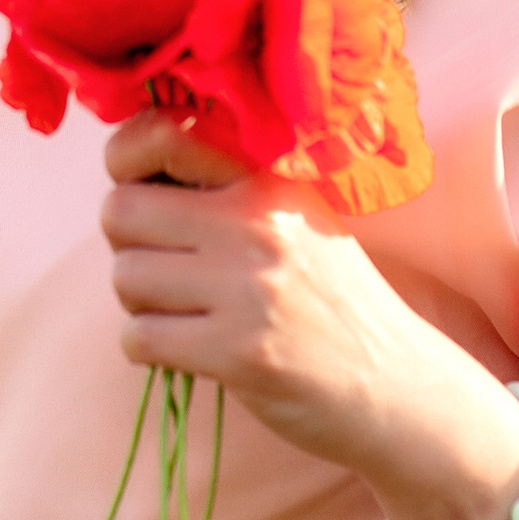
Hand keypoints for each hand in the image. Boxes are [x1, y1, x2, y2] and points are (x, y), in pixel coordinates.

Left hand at [98, 109, 518, 507]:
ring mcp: (248, 289)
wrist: (398, 386)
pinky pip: (138, 337)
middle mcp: (258, 224)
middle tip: (165, 270)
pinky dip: (146, 349)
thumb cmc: (335, 303)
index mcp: (270, 181)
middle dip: (128, 245)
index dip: (126, 161)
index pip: (165, 133)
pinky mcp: (237, 352)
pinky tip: (186, 351)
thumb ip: (229, 191)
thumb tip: (128, 173)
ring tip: (185, 315)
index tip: (138, 190)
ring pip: (124, 277)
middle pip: (120, 211)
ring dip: (139, 303)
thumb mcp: (298, 221)